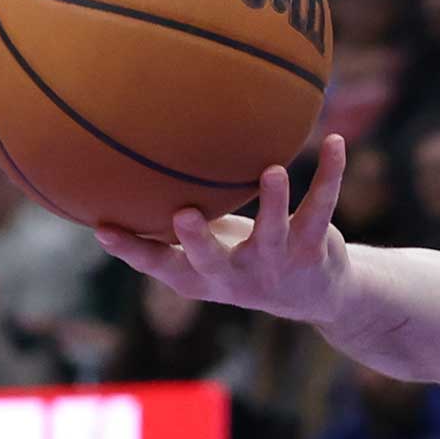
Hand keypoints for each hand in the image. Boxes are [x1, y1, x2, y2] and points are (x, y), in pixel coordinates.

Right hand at [94, 135, 349, 322]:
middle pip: (213, 262)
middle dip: (198, 241)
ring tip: (273, 171)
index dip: (133, 250)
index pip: (160, 266)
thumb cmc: (244, 261)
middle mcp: (237, 275)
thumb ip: (170, 230)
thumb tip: (118, 181)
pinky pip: (321, 206)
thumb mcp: (205, 253)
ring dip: (274, 202)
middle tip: (183, 215)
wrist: (319, 295)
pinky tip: (335, 142)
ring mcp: (277, 263)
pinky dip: (330, 173)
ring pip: (274, 232)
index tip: (104, 229)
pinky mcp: (314, 248)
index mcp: (202, 277)